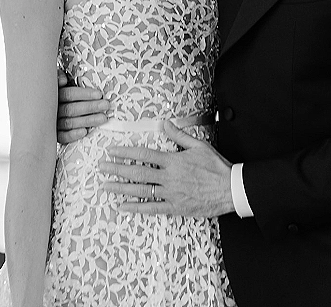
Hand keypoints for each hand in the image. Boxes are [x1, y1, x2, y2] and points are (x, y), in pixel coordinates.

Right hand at [56, 70, 108, 143]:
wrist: (41, 110)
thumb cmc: (53, 92)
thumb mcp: (54, 81)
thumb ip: (58, 77)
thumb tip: (63, 80)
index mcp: (54, 95)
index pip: (69, 94)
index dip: (84, 94)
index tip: (99, 94)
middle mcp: (51, 109)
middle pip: (71, 109)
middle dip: (90, 107)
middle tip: (105, 105)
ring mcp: (52, 123)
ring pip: (69, 122)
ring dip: (87, 120)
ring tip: (102, 118)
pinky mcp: (53, 135)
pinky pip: (62, 137)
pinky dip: (72, 135)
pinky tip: (84, 132)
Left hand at [99, 120, 233, 217]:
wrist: (229, 189)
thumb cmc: (215, 166)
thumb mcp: (198, 145)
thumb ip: (179, 135)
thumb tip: (165, 123)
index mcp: (173, 160)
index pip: (144, 154)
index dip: (126, 152)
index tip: (112, 151)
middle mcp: (168, 177)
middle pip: (137, 172)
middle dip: (117, 169)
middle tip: (101, 167)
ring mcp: (170, 194)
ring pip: (140, 190)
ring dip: (121, 188)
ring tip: (105, 186)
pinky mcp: (174, 208)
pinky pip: (151, 208)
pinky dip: (135, 207)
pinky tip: (122, 206)